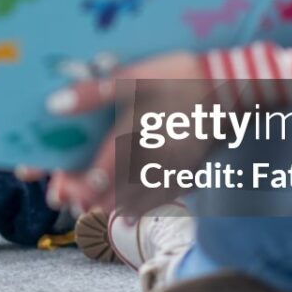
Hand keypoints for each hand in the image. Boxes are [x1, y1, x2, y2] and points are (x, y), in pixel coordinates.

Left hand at [26, 50, 209, 212]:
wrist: (237, 86)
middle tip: (76, 209)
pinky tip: (134, 214)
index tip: (63, 192)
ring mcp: (174, 166)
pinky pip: (166, 193)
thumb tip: (53, 106)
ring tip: (97, 216)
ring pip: (141, 195)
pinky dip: (147, 205)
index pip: (100, 166)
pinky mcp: (192, 167)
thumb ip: (96, 92)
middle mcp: (152, 157)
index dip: (80, 180)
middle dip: (95, 199)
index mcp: (135, 133)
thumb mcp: (139, 75)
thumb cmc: (184, 76)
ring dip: (118, 207)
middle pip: (118, 187)